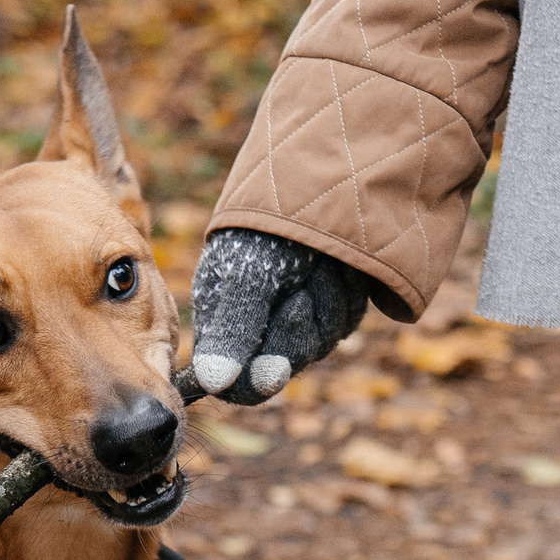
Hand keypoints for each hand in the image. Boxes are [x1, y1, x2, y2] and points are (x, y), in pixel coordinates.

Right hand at [188, 228, 373, 404]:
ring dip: (326, 305)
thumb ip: (233, 328)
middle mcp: (258, 321)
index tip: (271, 369)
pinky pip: (344, 321)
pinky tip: (344, 267)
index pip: (235, 382)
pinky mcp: (333, 303)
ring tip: (322, 264)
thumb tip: (213, 382)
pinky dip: (346, 296)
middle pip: (282, 369)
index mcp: (223, 316)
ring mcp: (299, 314)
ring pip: (319, 343)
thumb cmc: (276, 221)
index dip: (253, 382)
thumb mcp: (248, 272)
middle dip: (297, 331)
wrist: (334, 176)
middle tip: (301, 290)